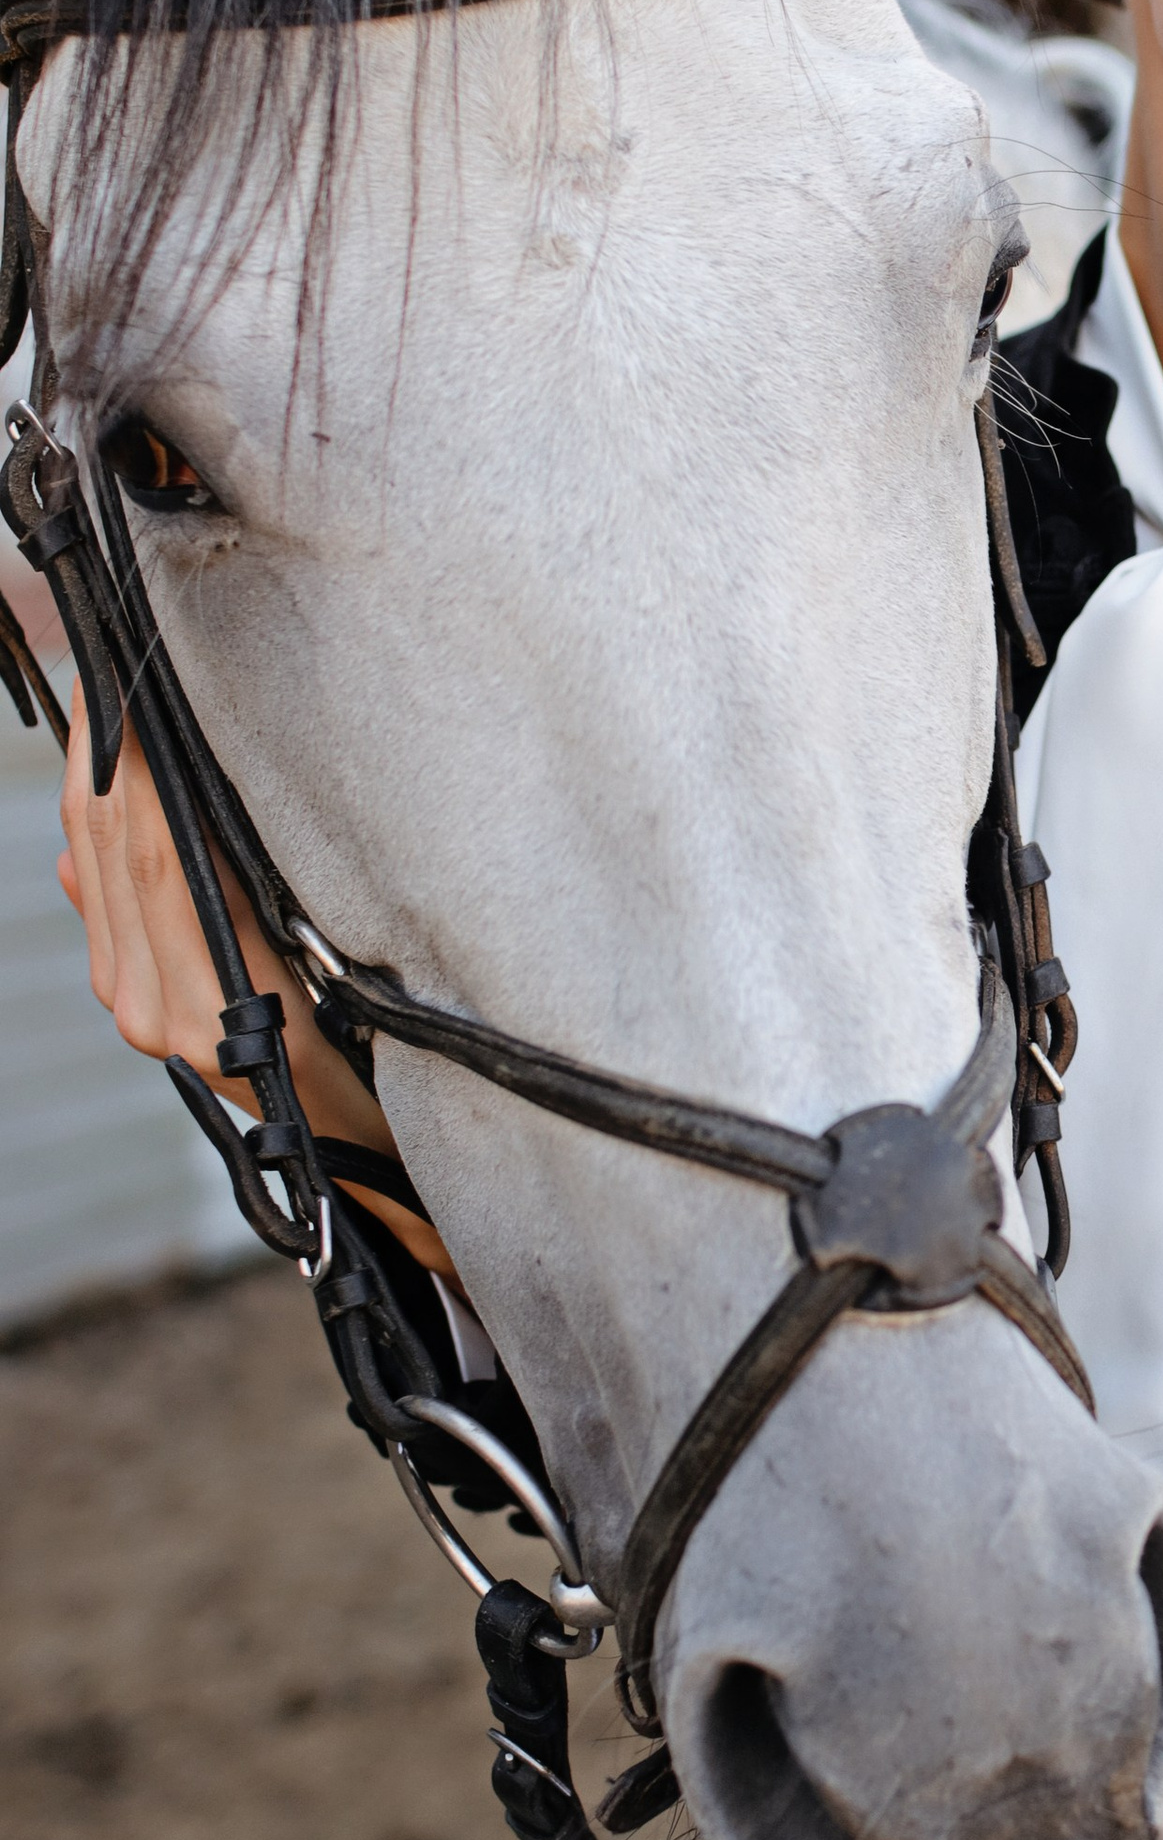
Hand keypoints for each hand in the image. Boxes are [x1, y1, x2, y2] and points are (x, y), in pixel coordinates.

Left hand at [55, 685, 452, 1275]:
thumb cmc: (390, 1091)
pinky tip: (107, 782)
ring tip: (108, 697)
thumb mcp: (357, 994)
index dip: (137, 756)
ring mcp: (140, 1010)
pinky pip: (100, 899)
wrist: (370, 1183)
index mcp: (212, 997)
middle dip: (105, 747)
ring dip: (95, 778)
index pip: (155, 846)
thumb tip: (220, 809)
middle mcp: (156, 1006)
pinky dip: (99, 830)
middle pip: (111, 843)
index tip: (135, 676)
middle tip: (110, 656)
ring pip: (95, 863)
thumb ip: (281, 910)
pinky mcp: (140, 1008)